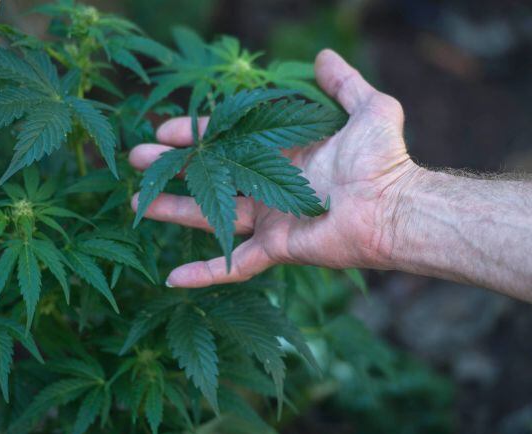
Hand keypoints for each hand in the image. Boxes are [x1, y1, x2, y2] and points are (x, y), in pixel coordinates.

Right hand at [129, 49, 420, 287]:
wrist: (395, 206)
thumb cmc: (385, 159)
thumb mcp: (367, 109)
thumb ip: (344, 84)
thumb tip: (324, 55)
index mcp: (283, 154)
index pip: (228, 140)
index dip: (196, 134)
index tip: (163, 129)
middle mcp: (270, 186)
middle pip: (210, 176)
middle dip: (172, 168)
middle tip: (136, 159)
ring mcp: (270, 219)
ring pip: (210, 217)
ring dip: (173, 211)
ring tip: (135, 202)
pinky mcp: (275, 247)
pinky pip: (233, 264)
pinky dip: (204, 273)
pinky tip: (170, 279)